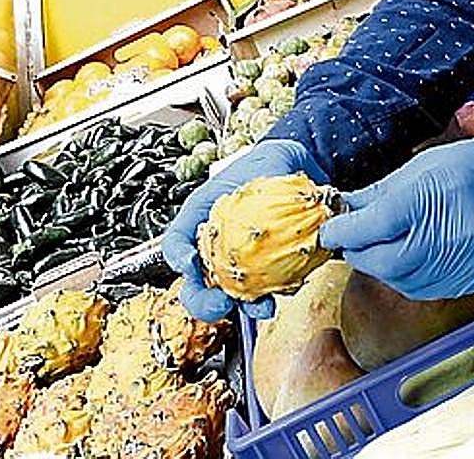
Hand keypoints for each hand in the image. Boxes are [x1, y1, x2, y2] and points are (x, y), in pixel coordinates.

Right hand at [161, 138, 322, 321]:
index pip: (175, 243)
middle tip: (220, 302)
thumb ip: (252, 180)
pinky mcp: (264, 274)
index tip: (190, 263)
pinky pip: (261, 294)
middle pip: (195, 285)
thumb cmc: (267, 166)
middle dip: (204, 302)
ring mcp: (237, 263)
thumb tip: (244, 206)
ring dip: (243, 308)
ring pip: (229, 297)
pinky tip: (284, 292)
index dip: (177, 258)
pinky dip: (270, 299)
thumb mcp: (252, 165)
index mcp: (201, 220)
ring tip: (262, 307)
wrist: (298, 173)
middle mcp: (215, 246)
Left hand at [320, 135, 473, 299]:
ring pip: (400, 281)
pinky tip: (409, 259)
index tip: (331, 230)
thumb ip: (379, 193)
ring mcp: (460, 263)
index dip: (343, 231)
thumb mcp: (420, 167)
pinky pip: (426, 289)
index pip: (370, 227)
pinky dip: (408, 278)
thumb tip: (348, 208)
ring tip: (382, 247)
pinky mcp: (471, 281)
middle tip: (352, 241)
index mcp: (426, 200)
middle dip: (359, 252)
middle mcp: (444, 236)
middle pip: (381, 261)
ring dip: (382, 267)